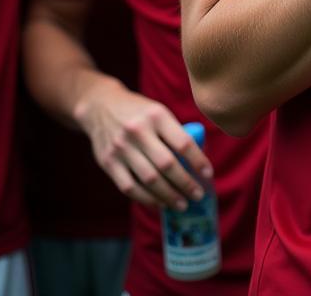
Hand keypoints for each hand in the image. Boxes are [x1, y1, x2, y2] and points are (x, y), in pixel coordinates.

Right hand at [73, 77, 211, 209]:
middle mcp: (138, 131)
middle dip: (185, 183)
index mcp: (157, 116)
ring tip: (181, 204)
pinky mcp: (108, 163)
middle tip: (198, 195)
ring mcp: (121, 148)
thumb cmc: (140, 112)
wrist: (101, 106)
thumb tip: (197, 161)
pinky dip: (146, 199)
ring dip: (168, 196)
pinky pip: (129, 187)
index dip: (198, 161)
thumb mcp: (159, 112)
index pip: (183, 142)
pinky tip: (159, 204)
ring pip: (148, 179)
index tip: (209, 174)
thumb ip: (174, 133)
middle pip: (166, 164)